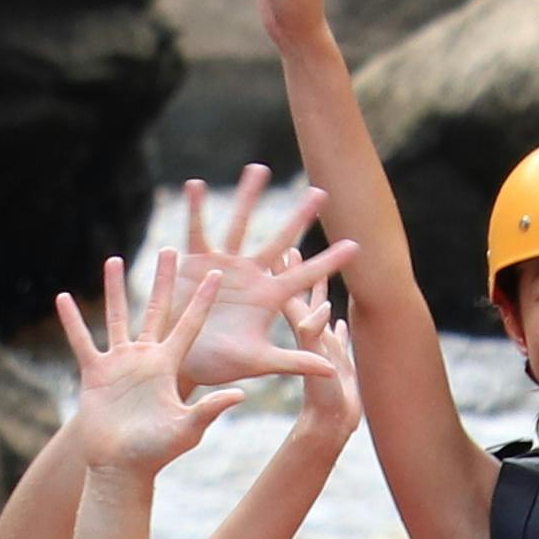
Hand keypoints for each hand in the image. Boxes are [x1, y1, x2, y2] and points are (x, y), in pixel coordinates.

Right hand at [47, 245, 230, 478]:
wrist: (121, 468)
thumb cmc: (157, 453)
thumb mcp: (187, 429)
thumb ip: (210, 409)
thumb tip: (240, 394)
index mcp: (170, 365)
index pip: (190, 325)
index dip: (202, 300)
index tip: (216, 273)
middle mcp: (146, 358)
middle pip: (156, 310)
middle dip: (163, 280)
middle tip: (170, 250)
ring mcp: (120, 364)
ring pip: (117, 317)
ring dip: (115, 289)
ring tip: (114, 260)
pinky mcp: (95, 373)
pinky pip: (82, 341)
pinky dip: (73, 321)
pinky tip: (63, 298)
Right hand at [168, 165, 358, 406]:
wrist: (183, 360)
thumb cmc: (222, 366)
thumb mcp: (260, 363)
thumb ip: (295, 362)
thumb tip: (331, 370)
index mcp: (269, 297)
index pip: (305, 276)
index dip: (329, 262)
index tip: (355, 245)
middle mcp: (251, 275)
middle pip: (280, 241)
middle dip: (299, 218)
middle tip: (321, 192)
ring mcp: (224, 265)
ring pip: (239, 225)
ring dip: (248, 197)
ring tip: (259, 168)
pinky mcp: (195, 263)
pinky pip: (196, 231)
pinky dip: (195, 209)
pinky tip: (195, 185)